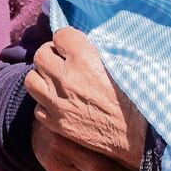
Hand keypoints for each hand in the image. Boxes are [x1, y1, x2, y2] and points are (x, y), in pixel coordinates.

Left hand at [25, 27, 146, 170]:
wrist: (139, 136)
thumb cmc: (138, 97)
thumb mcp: (126, 62)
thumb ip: (101, 49)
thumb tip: (87, 42)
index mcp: (84, 58)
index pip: (60, 34)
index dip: (68, 39)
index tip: (75, 45)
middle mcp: (66, 78)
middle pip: (40, 55)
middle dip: (52, 55)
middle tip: (64, 61)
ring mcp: (58, 102)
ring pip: (31, 79)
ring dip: (43, 77)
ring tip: (57, 81)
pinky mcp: (56, 123)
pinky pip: (38, 107)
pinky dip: (46, 103)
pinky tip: (61, 103)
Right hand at [32, 117, 135, 170]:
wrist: (35, 124)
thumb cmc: (70, 112)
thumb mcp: (83, 106)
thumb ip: (102, 114)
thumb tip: (135, 119)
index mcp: (72, 119)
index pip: (105, 140)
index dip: (126, 151)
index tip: (142, 152)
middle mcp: (63, 139)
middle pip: (101, 165)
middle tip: (139, 169)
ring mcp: (57, 157)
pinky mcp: (55, 170)